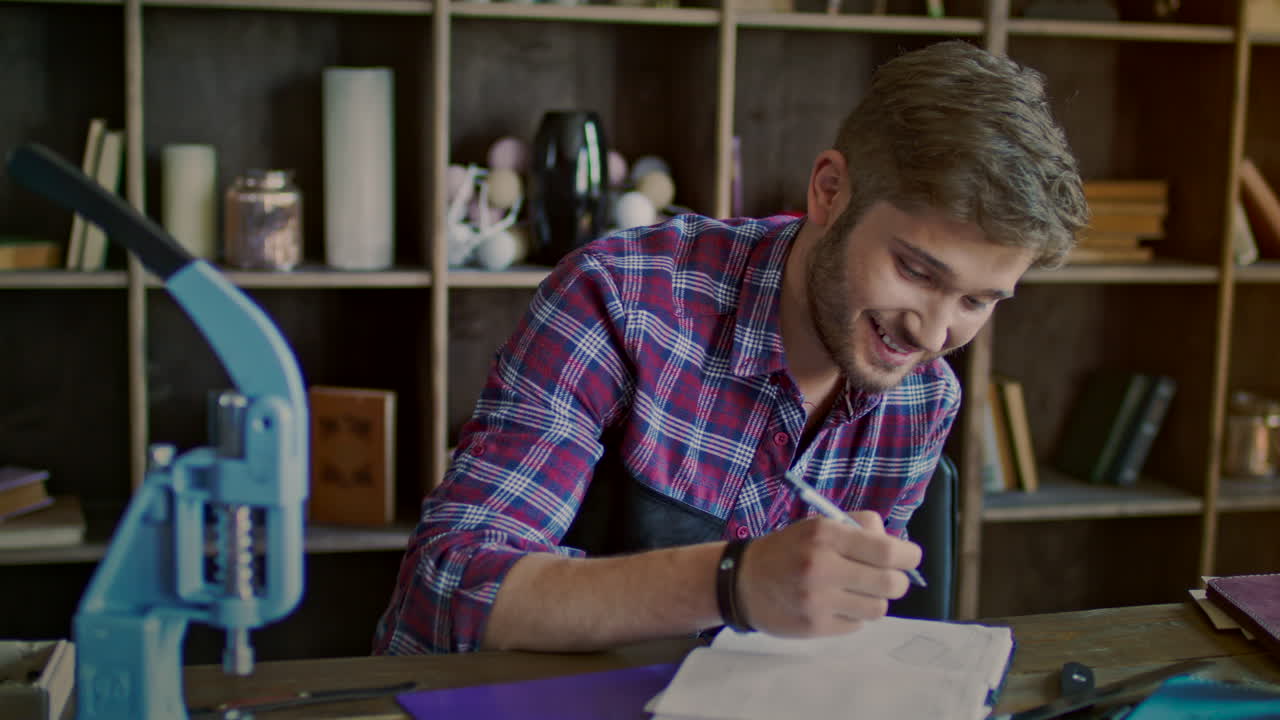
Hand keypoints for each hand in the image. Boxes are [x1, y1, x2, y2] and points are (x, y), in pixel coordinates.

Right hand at [734, 511, 921, 636]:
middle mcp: (822, 567)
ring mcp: (817, 600)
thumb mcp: (818, 525)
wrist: (742, 582)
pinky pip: (857, 625)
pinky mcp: (814, 626)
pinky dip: (854, 615)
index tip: (910, 557)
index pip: (887, 551)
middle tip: (889, 578)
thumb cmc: (788, 549)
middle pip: (890, 584)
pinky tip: (836, 604)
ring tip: (857, 591)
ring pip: (877, 609)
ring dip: (874, 600)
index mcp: (826, 534)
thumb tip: (897, 544)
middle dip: (897, 582)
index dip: (909, 556)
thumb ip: (859, 528)